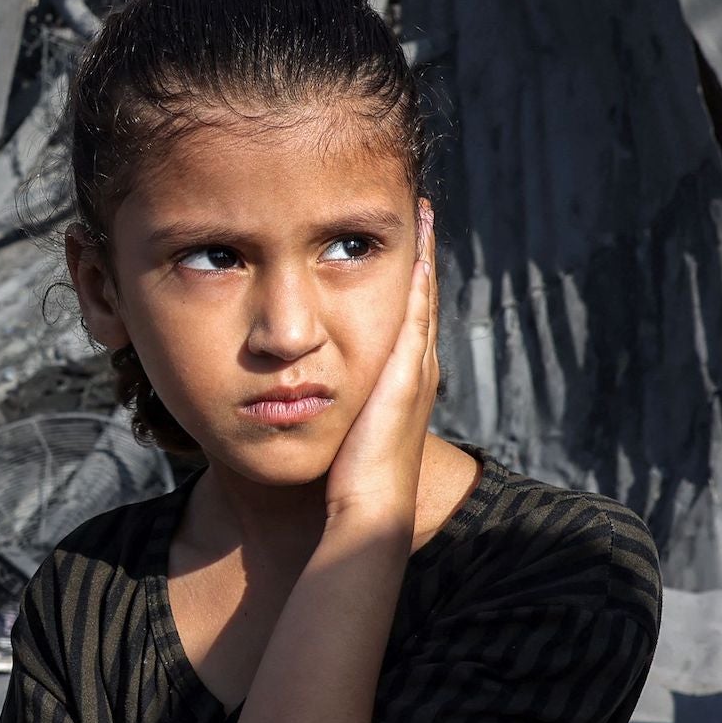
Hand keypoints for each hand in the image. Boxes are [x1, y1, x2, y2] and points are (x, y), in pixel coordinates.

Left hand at [326, 203, 440, 538]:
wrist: (367, 512)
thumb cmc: (346, 484)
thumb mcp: (339, 431)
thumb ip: (328, 407)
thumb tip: (297, 392)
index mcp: (401, 384)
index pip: (407, 320)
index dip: (407, 280)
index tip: (403, 241)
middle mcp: (417, 371)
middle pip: (421, 300)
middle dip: (422, 255)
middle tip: (423, 210)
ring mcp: (417, 371)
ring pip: (423, 299)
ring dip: (425, 254)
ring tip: (425, 213)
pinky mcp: (407, 374)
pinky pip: (417, 313)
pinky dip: (420, 277)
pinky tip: (418, 245)